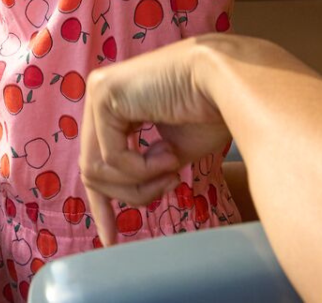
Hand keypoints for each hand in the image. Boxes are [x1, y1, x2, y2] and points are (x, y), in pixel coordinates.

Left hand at [80, 37, 231, 245]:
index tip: (111, 238)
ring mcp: (99, 92)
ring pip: (98, 169)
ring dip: (139, 183)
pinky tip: (170, 157)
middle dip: (131, 194)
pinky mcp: (104, 95)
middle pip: (94, 169)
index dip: (102, 203)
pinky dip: (142, 170)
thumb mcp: (169, 153)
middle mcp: (102, 95)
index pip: (95, 158)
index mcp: (117, 105)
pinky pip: (111, 157)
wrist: (228, 83)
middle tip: (169, 187)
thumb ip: (142, 168)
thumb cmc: (209, 112)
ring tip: (173, 170)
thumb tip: (122, 195)